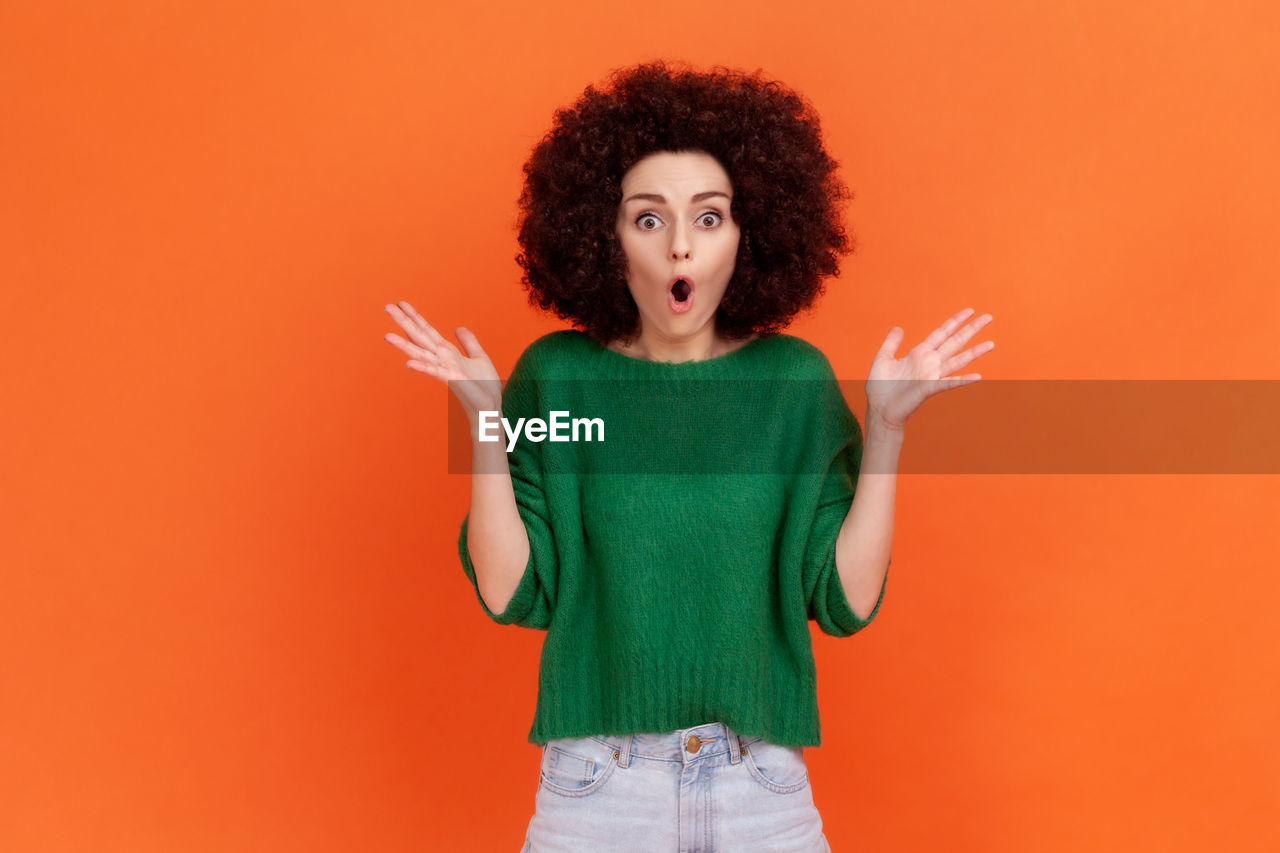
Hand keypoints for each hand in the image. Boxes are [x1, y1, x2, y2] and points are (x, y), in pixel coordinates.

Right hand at [383, 300, 499, 414]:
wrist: (490, 407)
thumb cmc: (484, 386)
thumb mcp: (479, 357)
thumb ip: (468, 342)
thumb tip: (458, 327)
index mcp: (447, 352)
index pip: (427, 330)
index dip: (415, 316)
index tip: (401, 303)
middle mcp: (442, 359)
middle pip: (419, 336)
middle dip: (404, 322)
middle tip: (386, 307)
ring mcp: (444, 369)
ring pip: (421, 354)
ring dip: (404, 345)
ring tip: (386, 335)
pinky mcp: (452, 380)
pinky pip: (435, 372)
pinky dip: (423, 367)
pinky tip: (408, 364)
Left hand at [865, 307, 994, 432]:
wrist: (878, 410)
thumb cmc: (880, 388)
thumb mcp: (882, 359)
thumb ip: (891, 343)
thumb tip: (899, 327)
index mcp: (919, 354)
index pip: (941, 333)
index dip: (955, 322)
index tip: (970, 311)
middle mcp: (929, 363)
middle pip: (955, 342)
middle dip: (971, 330)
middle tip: (989, 317)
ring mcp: (931, 376)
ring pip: (957, 361)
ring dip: (974, 353)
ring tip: (991, 344)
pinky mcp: (928, 389)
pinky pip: (948, 383)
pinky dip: (962, 380)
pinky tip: (977, 376)